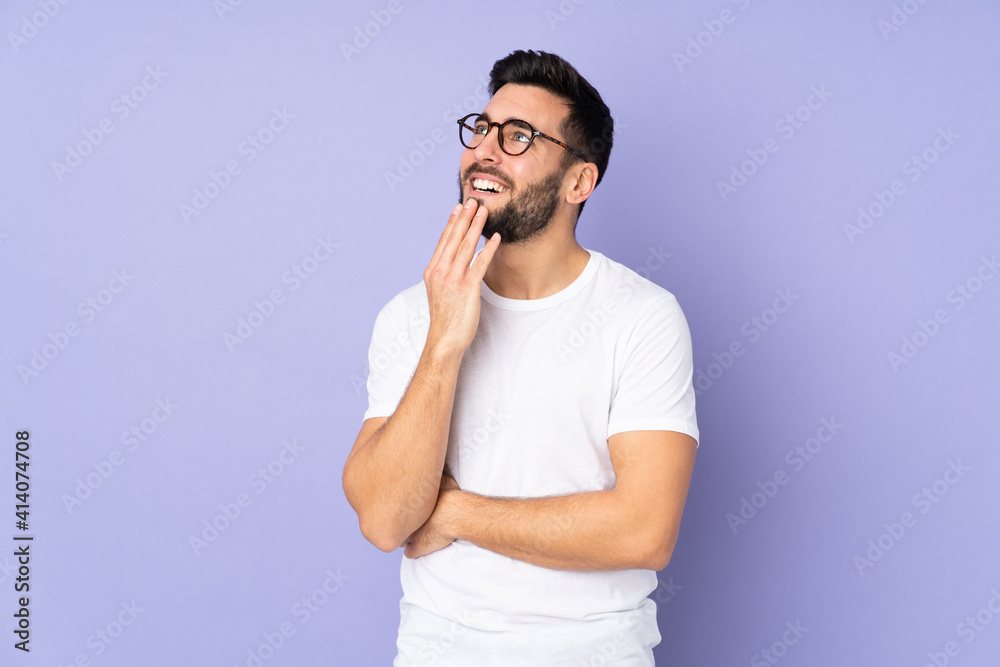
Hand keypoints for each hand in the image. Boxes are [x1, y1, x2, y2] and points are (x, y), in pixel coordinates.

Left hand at [403, 473, 460, 558]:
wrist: (457, 514)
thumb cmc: (451, 495)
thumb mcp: (443, 479)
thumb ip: (434, 477)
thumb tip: (433, 470)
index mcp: (408, 503)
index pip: (396, 507)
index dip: (405, 508)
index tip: (411, 508)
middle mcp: (405, 518)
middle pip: (396, 522)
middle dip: (403, 522)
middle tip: (411, 520)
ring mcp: (409, 534)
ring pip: (400, 538)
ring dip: (406, 537)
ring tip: (417, 534)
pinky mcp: (418, 548)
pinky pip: (410, 552)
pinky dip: (415, 550)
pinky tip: (420, 547)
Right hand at [423, 200, 500, 356]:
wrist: (444, 339)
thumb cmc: (445, 318)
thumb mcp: (438, 291)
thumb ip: (444, 274)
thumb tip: (454, 261)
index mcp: (432, 270)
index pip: (443, 241)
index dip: (452, 223)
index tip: (458, 208)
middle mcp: (440, 271)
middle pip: (454, 239)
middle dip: (464, 218)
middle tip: (473, 200)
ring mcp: (453, 279)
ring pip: (466, 247)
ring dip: (476, 227)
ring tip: (484, 211)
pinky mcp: (467, 288)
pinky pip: (480, 263)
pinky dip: (489, 249)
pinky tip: (496, 238)